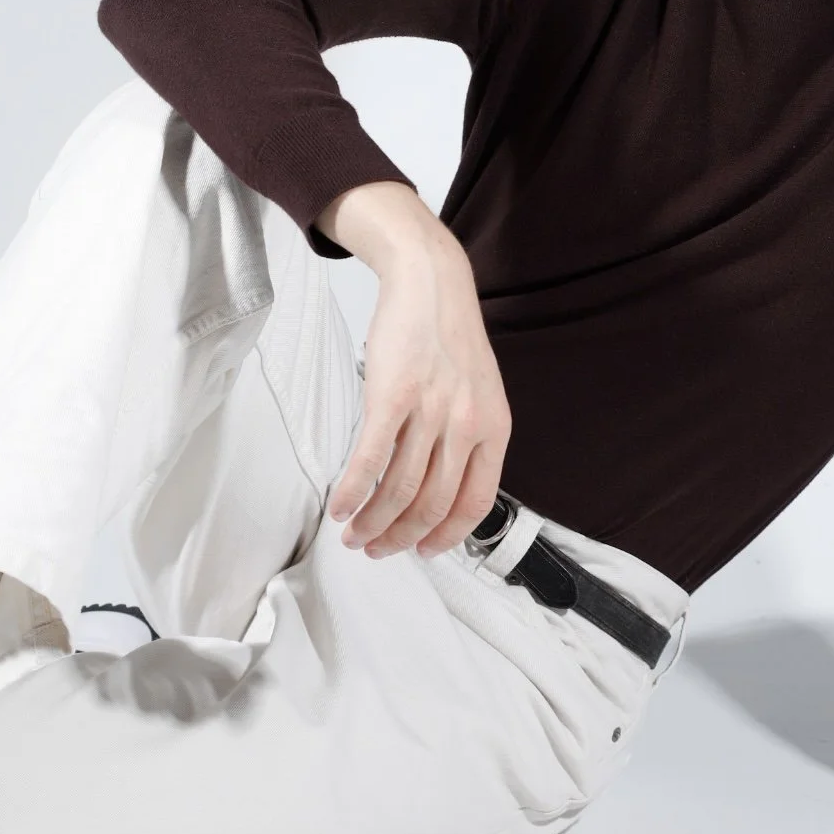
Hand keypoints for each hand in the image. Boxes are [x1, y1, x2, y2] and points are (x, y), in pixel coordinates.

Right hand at [325, 234, 511, 559]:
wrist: (432, 283)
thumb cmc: (449, 338)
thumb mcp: (479, 391)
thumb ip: (468, 438)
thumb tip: (440, 488)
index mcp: (493, 429)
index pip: (475, 504)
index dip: (446, 536)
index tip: (423, 550)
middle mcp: (467, 425)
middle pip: (432, 504)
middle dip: (400, 537)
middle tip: (376, 549)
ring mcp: (431, 410)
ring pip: (399, 489)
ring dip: (372, 522)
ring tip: (353, 534)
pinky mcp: (393, 395)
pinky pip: (371, 459)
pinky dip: (353, 491)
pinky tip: (340, 506)